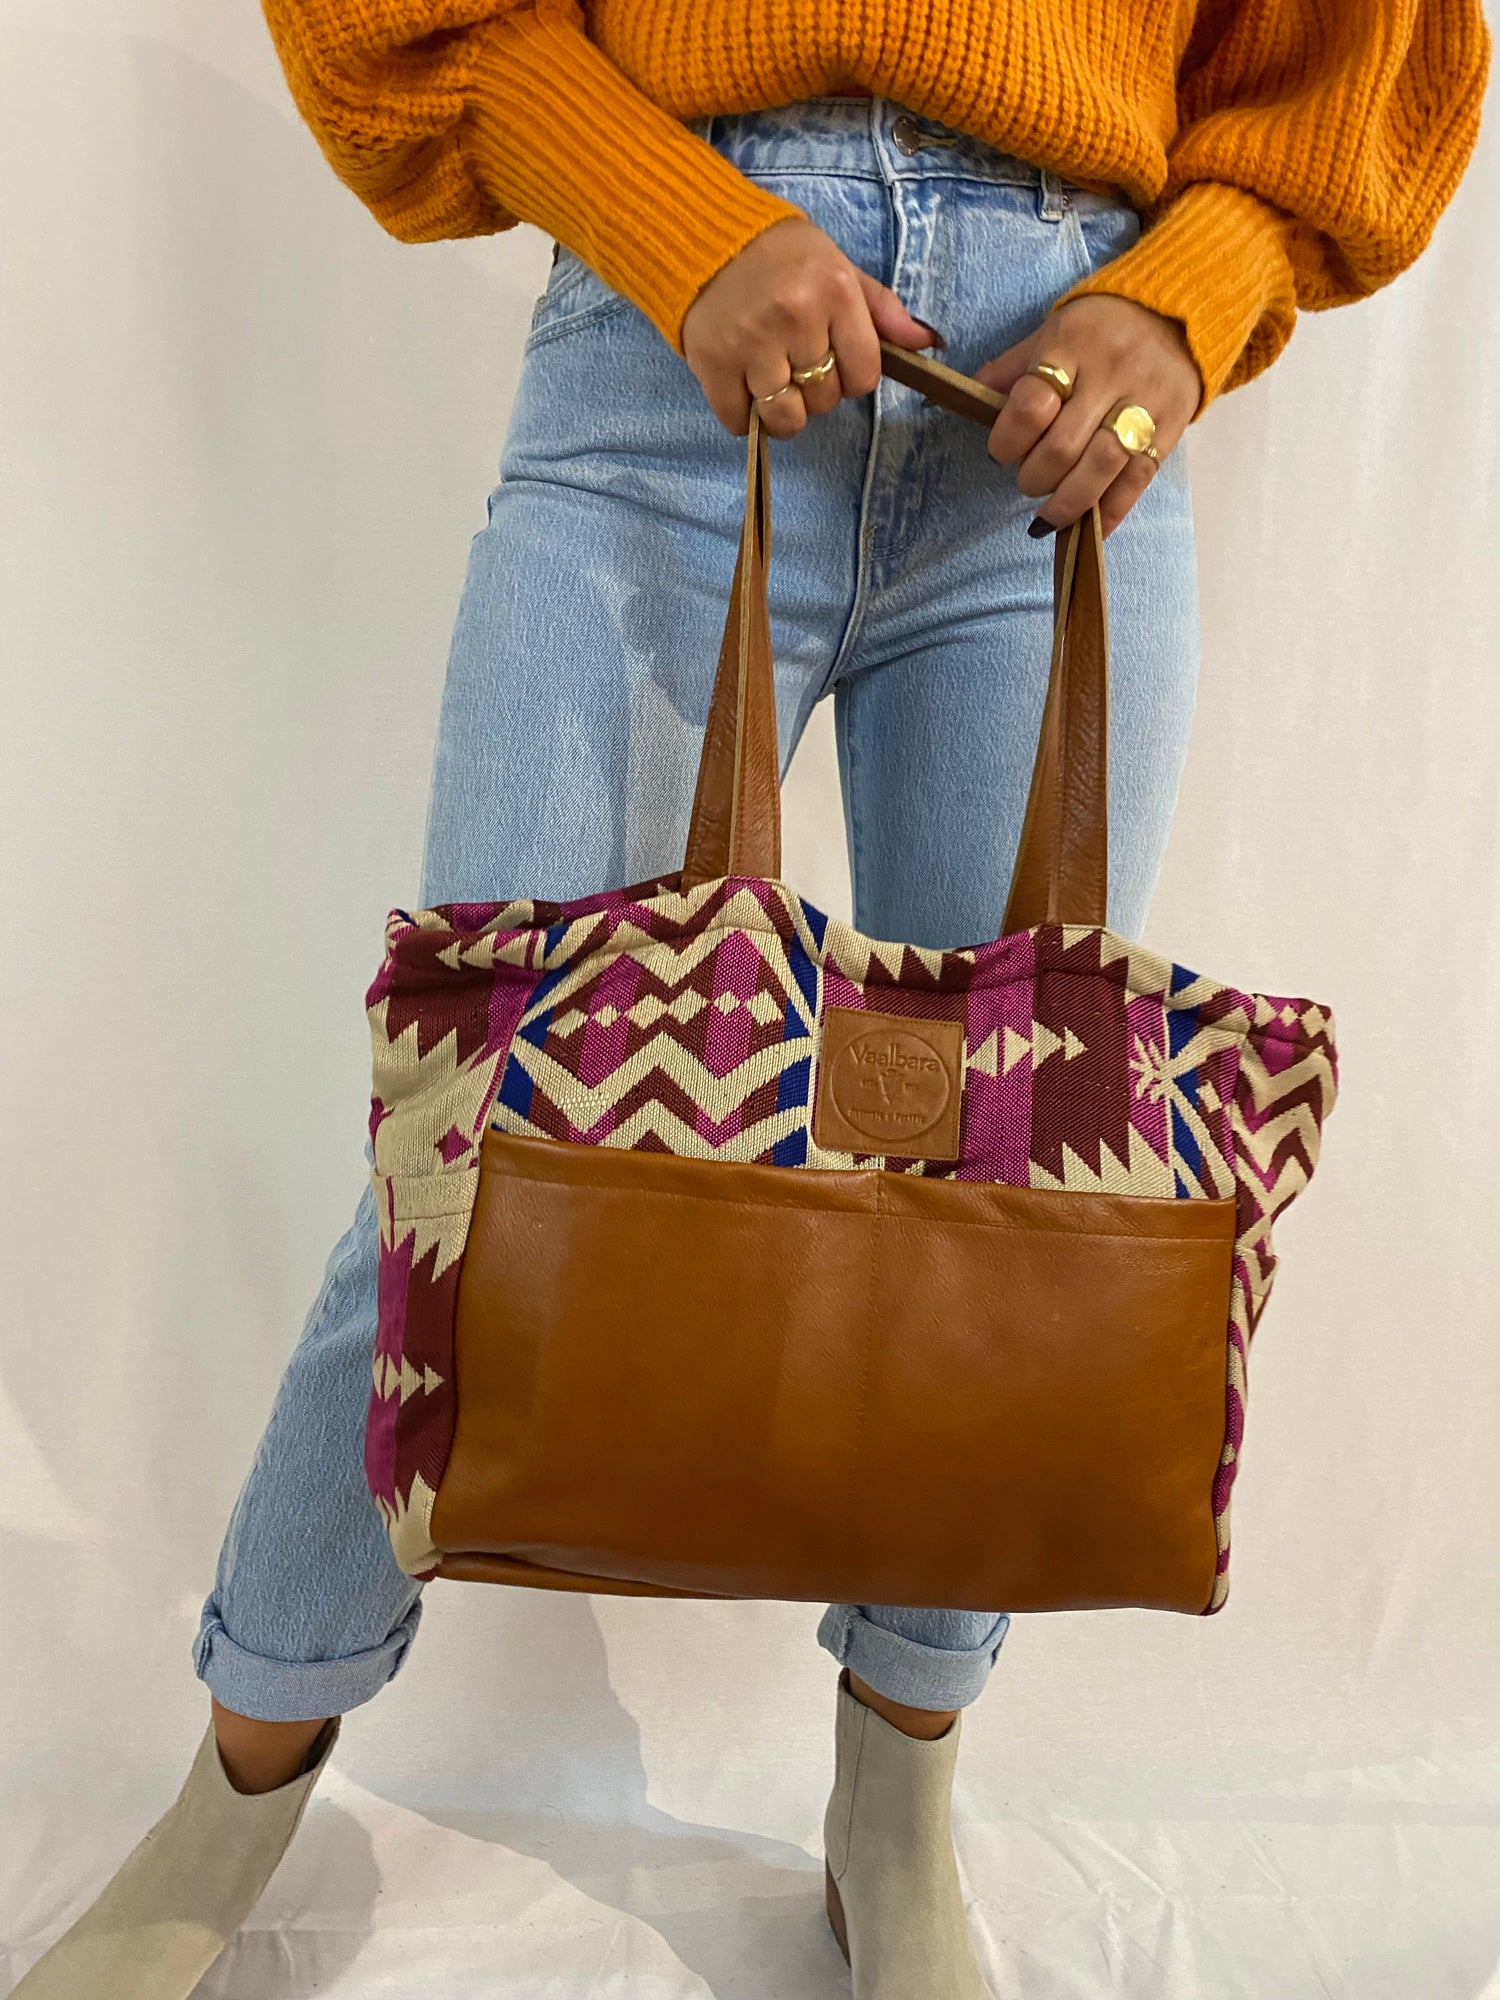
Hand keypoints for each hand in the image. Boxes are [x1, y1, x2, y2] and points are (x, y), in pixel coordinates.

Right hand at [682, 216, 939, 438]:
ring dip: (784, 413)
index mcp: (834, 291)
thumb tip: (926, 342)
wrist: (707, 237)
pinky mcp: (714, 363)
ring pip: (787, 418)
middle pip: (825, 399)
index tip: (835, 361)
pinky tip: (744, 391)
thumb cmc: (781, 256)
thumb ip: (881, 309)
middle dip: (817, 391)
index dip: (853, 377)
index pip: (864, 375)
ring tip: (774, 385)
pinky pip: (739, 421)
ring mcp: (752, 343)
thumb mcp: (838, 267)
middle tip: (797, 363)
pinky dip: (744, 417)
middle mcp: (795, 318)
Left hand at [976, 296, 1202, 534]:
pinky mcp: (1170, 428)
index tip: (1002, 450)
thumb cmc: (1102, 328)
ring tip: (1049, 515)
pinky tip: (1091, 528)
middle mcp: (1111, 373)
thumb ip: (1011, 369)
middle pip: (1063, 447)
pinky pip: (1137, 481)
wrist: (1179, 315)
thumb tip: (969, 401)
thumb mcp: (1053, 332)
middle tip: (1030, 479)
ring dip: (1067, 503)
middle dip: (1035, 477)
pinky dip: (1111, 512)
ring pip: (1101, 467)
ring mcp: (1144, 402)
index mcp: (1072, 345)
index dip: (1007, 440)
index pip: (1031, 405)